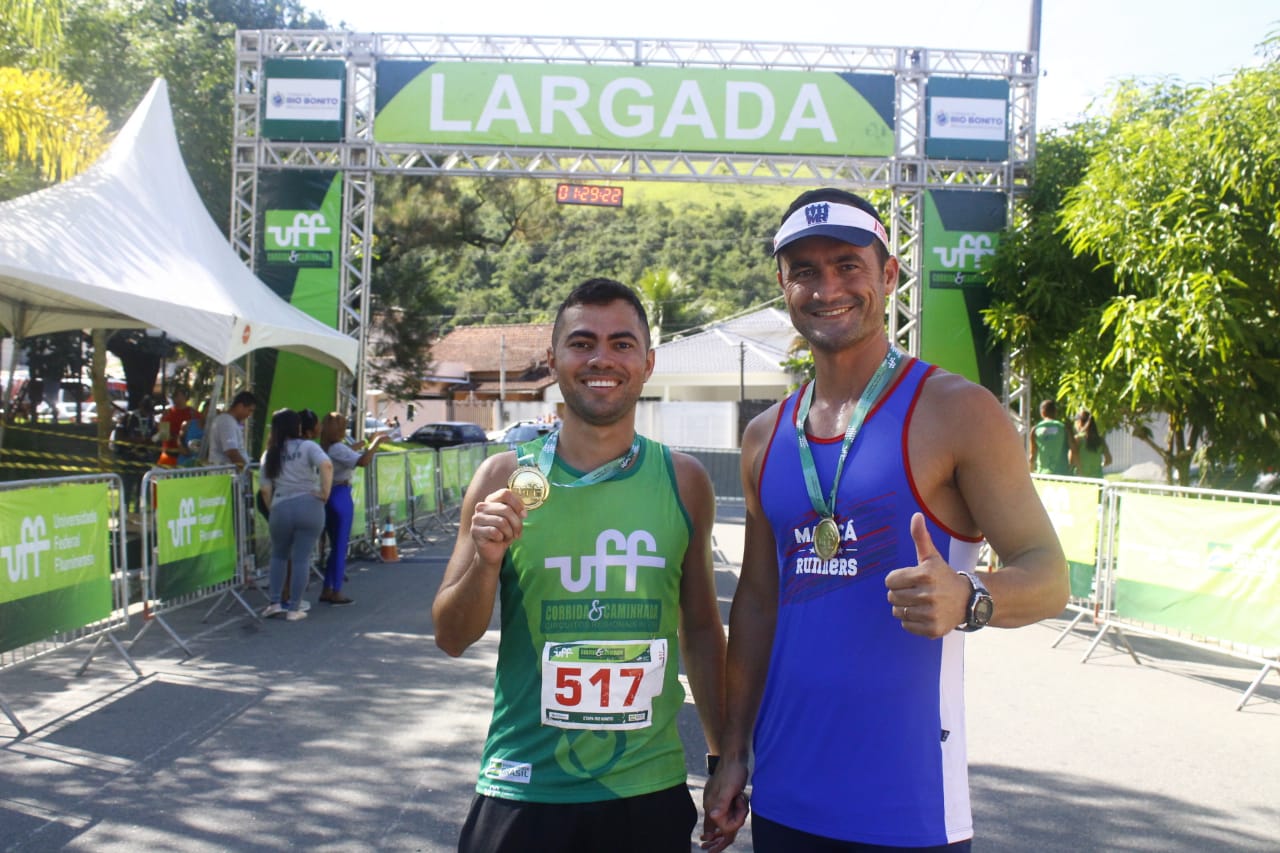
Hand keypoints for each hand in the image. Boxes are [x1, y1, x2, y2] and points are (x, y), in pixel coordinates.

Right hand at [470, 489, 526, 563]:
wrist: (493, 551)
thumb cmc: (504, 533)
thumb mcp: (513, 521)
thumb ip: (517, 513)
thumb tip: (523, 513)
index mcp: (491, 500)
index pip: (505, 493)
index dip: (517, 503)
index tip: (524, 515)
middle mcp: (482, 506)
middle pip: (506, 509)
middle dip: (516, 523)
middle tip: (518, 533)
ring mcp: (476, 518)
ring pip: (501, 522)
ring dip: (509, 532)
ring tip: (508, 536)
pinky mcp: (475, 530)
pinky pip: (494, 532)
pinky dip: (501, 538)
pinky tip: (498, 540)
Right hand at [702, 758, 748, 850]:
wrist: (735, 757)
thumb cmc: (733, 771)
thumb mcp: (729, 787)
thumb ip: (722, 802)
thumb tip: (713, 816)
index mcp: (711, 805)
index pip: (724, 827)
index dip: (736, 822)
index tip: (741, 808)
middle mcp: (713, 806)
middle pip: (728, 824)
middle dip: (738, 815)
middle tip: (740, 799)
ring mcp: (719, 802)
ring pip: (732, 817)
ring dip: (740, 809)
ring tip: (741, 795)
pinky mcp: (725, 799)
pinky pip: (734, 810)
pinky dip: (740, 805)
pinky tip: (740, 794)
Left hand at [884, 512, 969, 637]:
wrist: (968, 600)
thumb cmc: (943, 576)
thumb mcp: (932, 557)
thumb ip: (921, 537)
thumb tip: (916, 515)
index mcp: (925, 574)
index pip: (890, 580)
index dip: (897, 580)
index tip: (910, 580)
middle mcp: (928, 594)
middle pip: (892, 597)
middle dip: (900, 594)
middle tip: (915, 592)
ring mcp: (931, 613)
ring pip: (898, 612)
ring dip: (905, 608)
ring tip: (920, 603)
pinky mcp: (932, 629)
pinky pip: (906, 626)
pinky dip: (911, 622)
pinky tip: (924, 614)